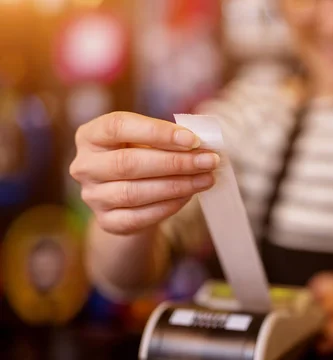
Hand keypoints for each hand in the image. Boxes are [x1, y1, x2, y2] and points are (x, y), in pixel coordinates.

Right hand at [70, 112, 218, 234]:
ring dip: (177, 185)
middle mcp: (84, 166)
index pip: (118, 126)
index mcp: (91, 135)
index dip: (157, 132)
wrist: (129, 196)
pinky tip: (189, 196)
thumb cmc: (142, 157)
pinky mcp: (106, 222)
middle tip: (209, 161)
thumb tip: (202, 144)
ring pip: (134, 192)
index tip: (193, 139)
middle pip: (128, 163)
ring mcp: (92, 196)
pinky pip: (139, 217)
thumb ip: (168, 138)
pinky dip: (168, 206)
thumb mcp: (149, 141)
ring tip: (206, 178)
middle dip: (175, 162)